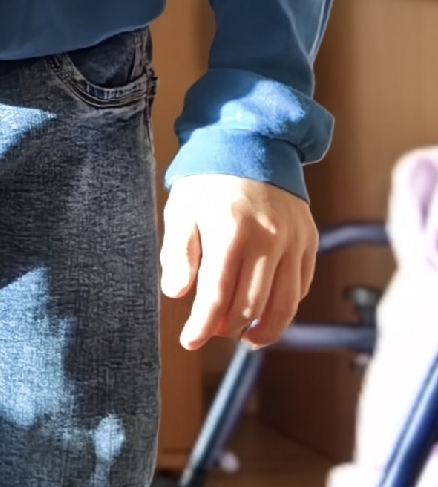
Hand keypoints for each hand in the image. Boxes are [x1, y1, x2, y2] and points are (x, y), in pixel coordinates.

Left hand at [163, 174, 318, 348]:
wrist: (252, 145)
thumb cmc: (208, 181)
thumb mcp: (181, 211)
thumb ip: (178, 254)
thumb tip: (176, 294)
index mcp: (229, 232)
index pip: (216, 294)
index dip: (202, 324)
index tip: (189, 341)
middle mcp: (267, 239)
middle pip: (251, 304)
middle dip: (229, 327)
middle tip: (214, 332)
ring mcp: (294, 241)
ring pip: (284, 302)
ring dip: (265, 328)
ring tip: (247, 339)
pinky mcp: (310, 240)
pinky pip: (301, 285)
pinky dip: (286, 305)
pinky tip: (268, 311)